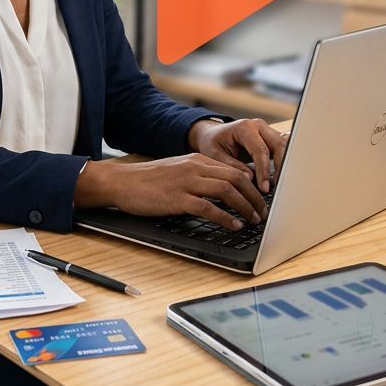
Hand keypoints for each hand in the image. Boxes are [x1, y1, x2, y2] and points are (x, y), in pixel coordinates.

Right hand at [74, 154, 267, 230]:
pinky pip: (208, 207)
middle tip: (263, 212)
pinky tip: (233, 225)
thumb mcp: (177, 171)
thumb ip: (198, 176)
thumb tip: (221, 189)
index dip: (252, 185)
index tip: (260, 198)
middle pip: (236, 178)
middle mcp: (195, 167)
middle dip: (255, 197)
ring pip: (227, 190)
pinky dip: (225, 217)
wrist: (122, 182)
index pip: (234, 169)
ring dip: (245, 206)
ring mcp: (186, 182)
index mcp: (196, 160)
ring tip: (254, 220)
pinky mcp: (177, 198)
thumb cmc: (147, 180)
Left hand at [188, 118, 289, 193]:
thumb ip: (231, 166)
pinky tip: (278, 179)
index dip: (264, 170)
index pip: (260, 150)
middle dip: (281, 167)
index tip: (264, 187)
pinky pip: (281, 150)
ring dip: (284, 166)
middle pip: (279, 145)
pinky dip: (282, 164)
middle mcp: (259, 126)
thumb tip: (250, 178)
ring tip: (279, 185)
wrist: (211, 134)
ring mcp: (266, 131)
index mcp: (244, 127)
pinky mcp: (269, 139)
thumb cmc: (211, 142)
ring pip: (284, 147)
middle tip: (277, 187)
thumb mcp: (214, 155)